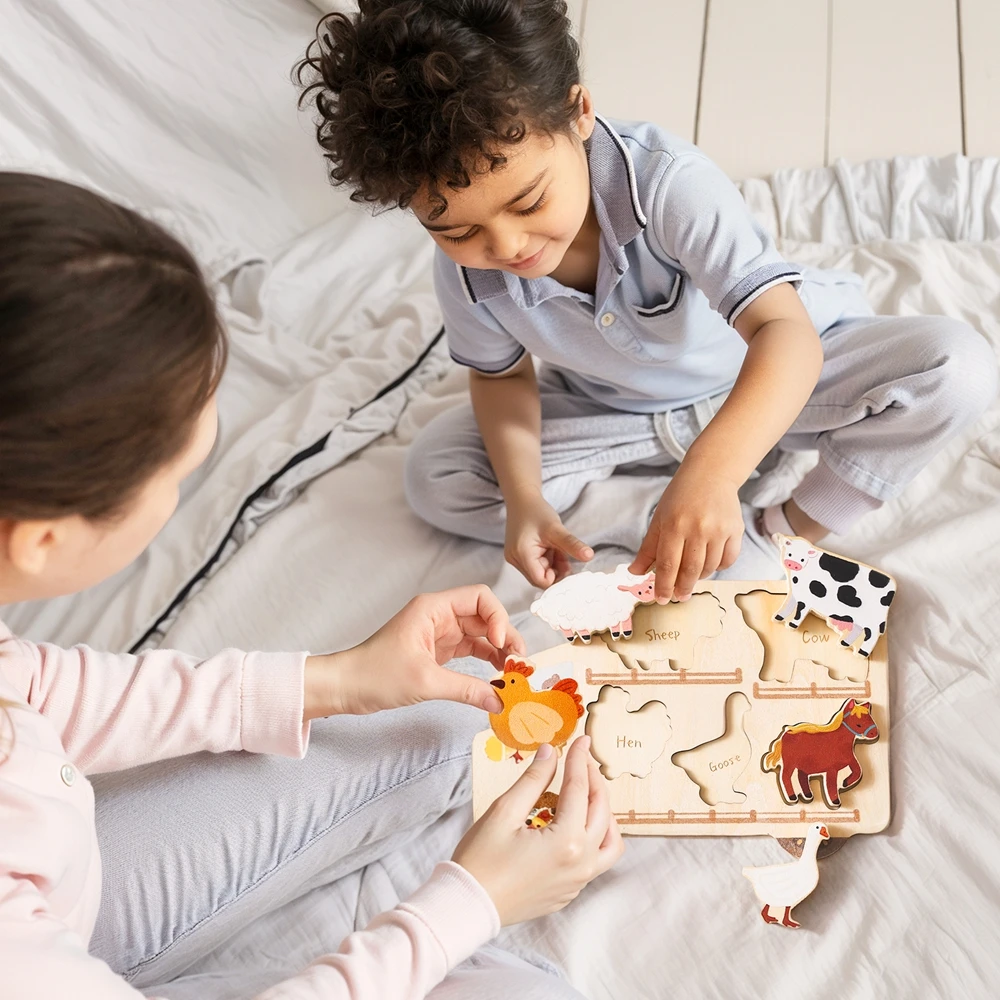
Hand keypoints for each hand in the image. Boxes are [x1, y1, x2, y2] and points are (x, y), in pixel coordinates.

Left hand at [303, 585, 525, 717]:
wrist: (344, 687)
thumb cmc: (374, 674)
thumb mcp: (425, 682)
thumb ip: (466, 689)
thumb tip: (499, 700)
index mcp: (433, 608)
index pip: (480, 598)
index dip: (498, 618)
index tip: (502, 644)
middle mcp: (438, 616)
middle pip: (484, 616)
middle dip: (504, 636)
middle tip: (519, 662)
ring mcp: (438, 634)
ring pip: (479, 634)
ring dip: (497, 650)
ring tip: (513, 670)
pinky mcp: (436, 652)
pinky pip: (469, 651)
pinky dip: (484, 661)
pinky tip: (496, 676)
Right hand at [452, 736, 623, 925]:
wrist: (469, 906)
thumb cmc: (481, 860)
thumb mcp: (504, 812)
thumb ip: (533, 779)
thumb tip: (550, 752)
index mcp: (566, 841)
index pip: (579, 789)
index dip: (579, 760)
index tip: (581, 740)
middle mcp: (581, 864)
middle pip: (601, 811)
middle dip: (594, 780)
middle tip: (582, 760)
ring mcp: (578, 882)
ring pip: (610, 841)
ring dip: (604, 813)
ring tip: (586, 794)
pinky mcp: (569, 892)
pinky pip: (597, 861)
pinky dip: (595, 837)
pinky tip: (576, 825)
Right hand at [505, 487, 592, 587]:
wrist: (522, 500)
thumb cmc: (536, 512)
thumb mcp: (557, 528)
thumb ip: (572, 544)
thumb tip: (589, 556)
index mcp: (522, 554)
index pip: (541, 580)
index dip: (557, 577)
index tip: (568, 564)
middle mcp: (515, 559)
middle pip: (540, 578)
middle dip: (556, 570)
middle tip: (563, 553)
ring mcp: (515, 558)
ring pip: (539, 573)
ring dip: (552, 565)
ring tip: (557, 548)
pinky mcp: (519, 556)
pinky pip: (536, 566)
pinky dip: (547, 560)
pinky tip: (551, 548)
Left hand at [630, 463, 743, 601]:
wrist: (710, 475)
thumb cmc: (680, 498)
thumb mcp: (659, 519)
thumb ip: (648, 548)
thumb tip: (635, 572)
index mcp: (674, 526)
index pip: (668, 564)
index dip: (664, 585)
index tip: (662, 599)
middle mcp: (698, 529)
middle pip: (690, 570)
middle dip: (682, 588)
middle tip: (678, 596)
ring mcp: (719, 530)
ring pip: (709, 568)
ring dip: (698, 577)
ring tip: (691, 576)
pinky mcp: (735, 530)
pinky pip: (728, 561)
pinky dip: (718, 567)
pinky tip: (709, 563)